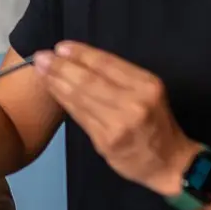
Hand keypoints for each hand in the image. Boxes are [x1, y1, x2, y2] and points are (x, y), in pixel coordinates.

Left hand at [33, 42, 196, 196]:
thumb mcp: (149, 93)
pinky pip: (79, 116)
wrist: (169, 163)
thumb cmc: (156, 123)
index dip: (80, 53)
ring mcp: (118, 124)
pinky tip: (52, 90)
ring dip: (57, 82)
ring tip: (40, 70)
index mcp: (146, 85)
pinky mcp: (105, 141)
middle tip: (41, 56)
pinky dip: (63, 101)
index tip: (60, 46)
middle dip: (61, 66)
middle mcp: (134, 103)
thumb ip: (121, 78)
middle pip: (89, 80)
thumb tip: (81, 61)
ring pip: (80, 98)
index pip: (107, 63)